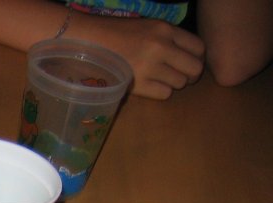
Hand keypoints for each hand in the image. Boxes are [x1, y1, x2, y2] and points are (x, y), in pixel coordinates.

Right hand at [70, 13, 205, 99]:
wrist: (86, 43)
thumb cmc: (113, 35)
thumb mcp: (145, 27)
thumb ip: (166, 38)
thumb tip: (183, 55)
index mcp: (165, 30)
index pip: (199, 47)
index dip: (197, 58)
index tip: (187, 63)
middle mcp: (161, 47)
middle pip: (194, 68)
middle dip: (189, 75)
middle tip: (178, 76)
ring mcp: (150, 67)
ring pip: (180, 82)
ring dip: (173, 84)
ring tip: (158, 80)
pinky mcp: (138, 84)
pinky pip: (165, 93)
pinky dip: (160, 92)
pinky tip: (149, 86)